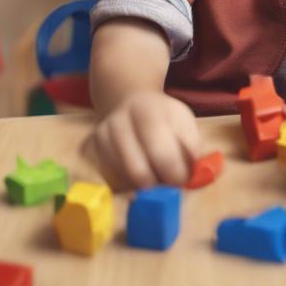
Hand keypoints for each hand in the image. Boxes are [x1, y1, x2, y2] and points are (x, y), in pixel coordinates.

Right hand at [84, 90, 201, 191]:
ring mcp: (102, 137)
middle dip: (159, 184)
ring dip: (146, 185)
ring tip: (156, 170)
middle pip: (140, 174)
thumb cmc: (163, 116)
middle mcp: (119, 122)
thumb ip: (191, 147)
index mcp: (148, 111)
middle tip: (170, 181)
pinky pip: (114, 180)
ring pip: (126, 180)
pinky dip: (130, 182)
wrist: (129, 100)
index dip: (177, 175)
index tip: (184, 178)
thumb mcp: (184, 121)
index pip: (163, 156)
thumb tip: (192, 175)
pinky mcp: (93, 151)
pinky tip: (139, 167)